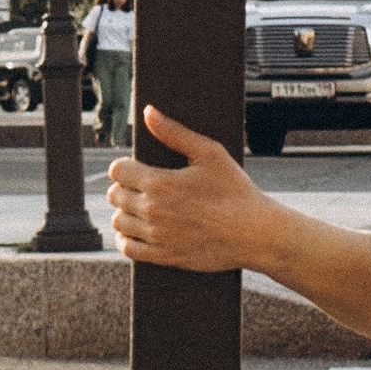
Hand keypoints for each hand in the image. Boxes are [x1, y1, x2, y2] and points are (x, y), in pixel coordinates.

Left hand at [107, 109, 272, 270]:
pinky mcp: (163, 257)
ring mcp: (156, 236)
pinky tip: (136, 231)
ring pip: (119, 222)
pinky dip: (125, 239)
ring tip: (141, 208)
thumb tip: (148, 112)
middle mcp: (153, 211)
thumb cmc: (236, 191)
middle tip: (141, 187)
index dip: (125, 166)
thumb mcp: (209, 153)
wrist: (255, 233)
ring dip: (125, 213)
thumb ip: (174, 132)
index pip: (117, 171)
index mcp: (160, 183)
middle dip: (125, 188)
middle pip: (115, 196)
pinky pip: (127, 248)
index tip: (136, 169)